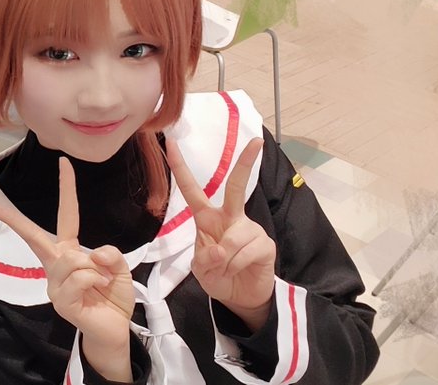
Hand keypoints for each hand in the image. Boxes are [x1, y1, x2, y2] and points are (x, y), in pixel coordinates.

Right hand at [0, 157, 133, 379]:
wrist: (114, 331)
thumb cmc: (112, 297)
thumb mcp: (119, 268)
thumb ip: (109, 254)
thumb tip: (91, 253)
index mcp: (69, 252)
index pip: (67, 216)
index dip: (67, 189)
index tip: (63, 163)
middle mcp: (56, 265)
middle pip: (35, 237)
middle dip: (14, 221)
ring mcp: (54, 283)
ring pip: (73, 259)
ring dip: (96, 269)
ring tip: (101, 283)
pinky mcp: (60, 300)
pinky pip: (80, 277)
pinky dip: (95, 280)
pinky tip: (97, 291)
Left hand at [168, 137, 275, 331]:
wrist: (240, 296)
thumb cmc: (218, 276)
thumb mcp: (201, 270)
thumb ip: (204, 259)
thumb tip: (219, 249)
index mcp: (207, 218)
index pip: (192, 190)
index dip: (180, 168)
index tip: (171, 143)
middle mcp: (231, 217)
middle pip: (237, 187)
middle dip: (246, 164)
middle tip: (256, 141)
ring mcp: (250, 229)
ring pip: (235, 238)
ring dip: (225, 260)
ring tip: (226, 269)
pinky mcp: (266, 244)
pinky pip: (246, 253)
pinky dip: (236, 266)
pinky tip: (240, 269)